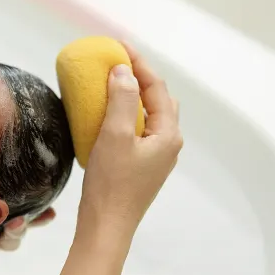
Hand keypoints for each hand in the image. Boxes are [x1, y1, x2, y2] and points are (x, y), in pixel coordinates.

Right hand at [79, 43, 182, 236]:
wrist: (106, 227)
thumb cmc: (112, 183)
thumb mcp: (115, 136)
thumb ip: (122, 100)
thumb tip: (124, 71)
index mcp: (168, 134)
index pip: (157, 88)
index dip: (139, 64)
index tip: (118, 46)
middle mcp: (168, 144)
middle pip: (159, 101)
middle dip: (140, 79)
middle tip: (116, 64)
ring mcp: (156, 158)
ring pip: (149, 117)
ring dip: (133, 98)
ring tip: (111, 85)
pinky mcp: (141, 168)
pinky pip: (138, 132)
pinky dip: (126, 116)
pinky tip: (108, 117)